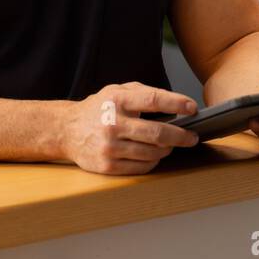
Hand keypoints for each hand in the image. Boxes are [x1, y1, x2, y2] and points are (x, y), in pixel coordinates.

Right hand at [62, 82, 199, 174]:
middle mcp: (113, 124)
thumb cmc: (99, 108)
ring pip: (152, 153)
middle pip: (157, 134)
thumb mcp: (118, 90)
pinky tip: (155, 155)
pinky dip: (153, 162)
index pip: (154, 100)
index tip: (192, 109)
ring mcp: (109, 147)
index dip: (177, 103)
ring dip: (168, 150)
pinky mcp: (106, 166)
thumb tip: (177, 104)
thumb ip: (145, 92)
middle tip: (192, 137)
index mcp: (117, 101)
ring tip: (172, 145)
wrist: (66, 130)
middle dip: (181, 136)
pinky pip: (141, 168)